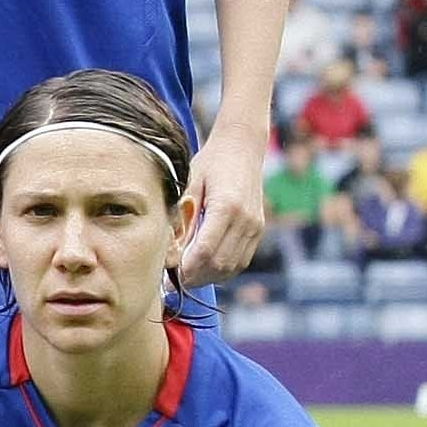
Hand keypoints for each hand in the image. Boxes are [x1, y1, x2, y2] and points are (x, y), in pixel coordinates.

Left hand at [176, 126, 268, 286]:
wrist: (242, 147)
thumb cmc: (210, 162)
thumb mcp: (190, 184)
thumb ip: (183, 217)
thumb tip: (172, 250)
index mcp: (226, 207)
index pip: (205, 250)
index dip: (185, 267)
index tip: (168, 273)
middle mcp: (246, 220)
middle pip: (219, 263)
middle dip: (194, 276)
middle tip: (172, 279)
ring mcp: (255, 226)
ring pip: (232, 266)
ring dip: (208, 276)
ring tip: (186, 275)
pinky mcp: (259, 229)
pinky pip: (241, 259)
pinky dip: (222, 269)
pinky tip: (204, 267)